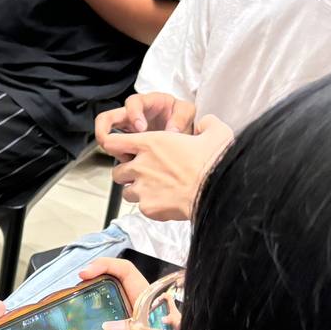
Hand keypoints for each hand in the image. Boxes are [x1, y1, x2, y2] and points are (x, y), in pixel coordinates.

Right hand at [94, 93, 197, 154]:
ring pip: (105, 136)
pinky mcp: (125, 143)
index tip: (141, 128)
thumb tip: (171, 130)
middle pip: (105, 118)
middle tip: (113, 144)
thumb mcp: (186, 111)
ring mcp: (125, 129)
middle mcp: (131, 115)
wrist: (181, 130)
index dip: (133, 115)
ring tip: (128, 158)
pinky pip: (115, 149)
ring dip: (112, 148)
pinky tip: (132, 162)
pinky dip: (120, 157)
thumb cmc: (180, 116)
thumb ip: (181, 117)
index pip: (132, 102)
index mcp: (146, 102)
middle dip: (104, 132)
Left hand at [103, 115, 232, 219]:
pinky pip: (140, 207)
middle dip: (127, 173)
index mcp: (150, 144)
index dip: (115, 146)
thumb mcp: (216, 133)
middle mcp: (140, 165)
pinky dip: (149, 206)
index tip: (121, 150)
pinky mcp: (147, 207)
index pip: (114, 142)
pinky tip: (164, 202)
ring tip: (153, 190)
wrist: (215, 191)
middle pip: (117, 171)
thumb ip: (207, 124)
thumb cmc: (213, 163)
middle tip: (142, 174)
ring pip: (126, 191)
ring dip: (135, 190)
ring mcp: (141, 187)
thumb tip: (206, 122)